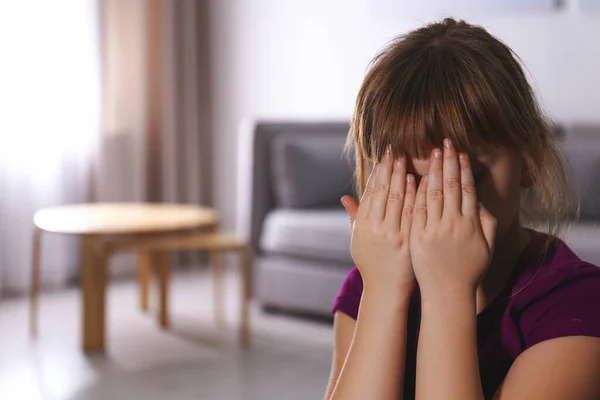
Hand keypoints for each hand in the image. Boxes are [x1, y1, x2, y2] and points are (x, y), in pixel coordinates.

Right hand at [341, 147, 416, 292]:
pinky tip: (418, 181)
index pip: (370, 193)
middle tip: (395, 151)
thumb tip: (344, 198)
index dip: (377, 173)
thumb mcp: (358, 240)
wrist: (386, 289)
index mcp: (362, 226)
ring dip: (401, 178)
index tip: (383, 157)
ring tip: (406, 160)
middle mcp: (375, 228)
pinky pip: (411, 213)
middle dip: (388, 170)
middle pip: (382, 192)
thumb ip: (354, 217)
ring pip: (396, 200)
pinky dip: (414, 196)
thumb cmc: (372, 263)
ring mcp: (391, 234)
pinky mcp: (407, 241)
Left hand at [409, 139, 496, 298]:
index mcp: (471, 225)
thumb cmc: (468, 270)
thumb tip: (481, 201)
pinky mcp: (417, 237)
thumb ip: (486, 222)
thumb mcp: (485, 247)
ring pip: (433, 193)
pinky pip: (417, 209)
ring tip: (432, 152)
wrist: (447, 293)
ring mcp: (434, 230)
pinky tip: (416, 175)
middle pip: (451, 186)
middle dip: (449, 162)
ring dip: (433, 170)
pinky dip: (417, 191)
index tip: (461, 152)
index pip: (468, 189)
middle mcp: (454, 225)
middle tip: (446, 142)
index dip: (465, 169)